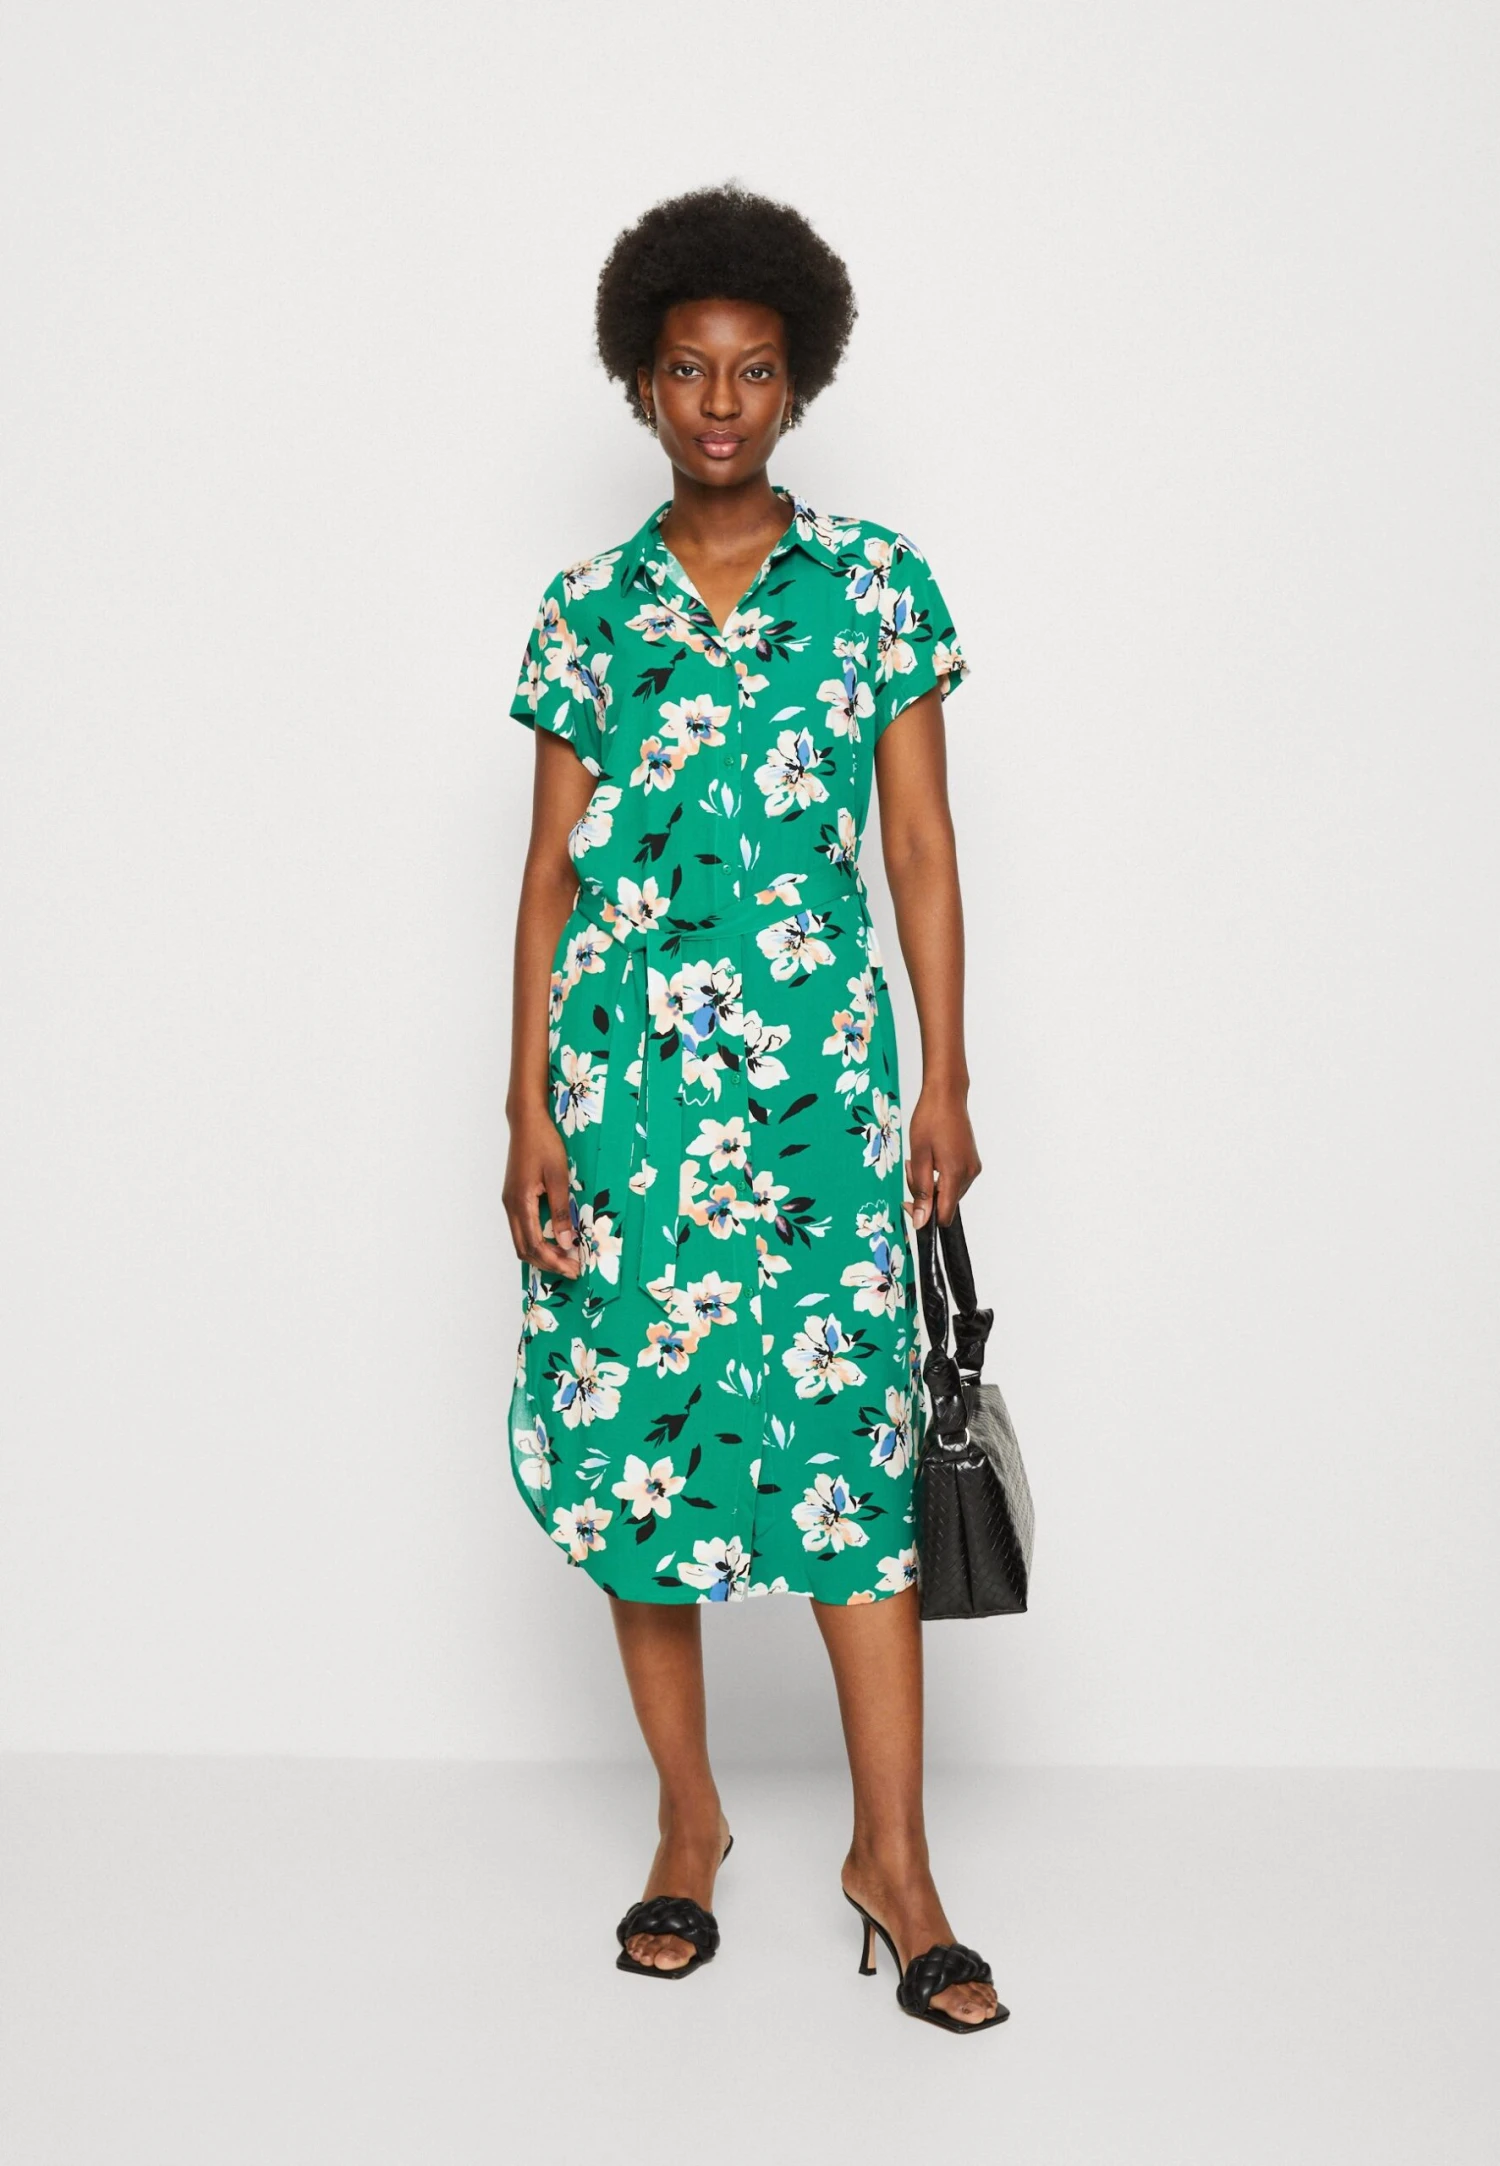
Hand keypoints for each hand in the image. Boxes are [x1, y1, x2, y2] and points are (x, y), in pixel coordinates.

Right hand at [503, 1107, 582, 1276]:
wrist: (526, 1122)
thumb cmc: (544, 1144)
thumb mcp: (559, 1176)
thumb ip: (562, 1210)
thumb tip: (567, 1242)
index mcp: (521, 1202)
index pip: (535, 1245)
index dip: (554, 1261)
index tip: (574, 1268)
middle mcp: (511, 1206)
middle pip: (524, 1249)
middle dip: (548, 1264)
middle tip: (572, 1269)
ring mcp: (510, 1202)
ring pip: (521, 1241)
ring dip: (542, 1254)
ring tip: (565, 1258)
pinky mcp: (514, 1198)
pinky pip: (522, 1229)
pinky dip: (536, 1241)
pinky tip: (554, 1241)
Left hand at [904, 1088, 980, 1228]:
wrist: (946, 1095)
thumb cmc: (930, 1119)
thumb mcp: (919, 1156)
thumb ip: (921, 1191)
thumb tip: (921, 1221)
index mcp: (956, 1174)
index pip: (945, 1215)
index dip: (925, 1215)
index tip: (909, 1203)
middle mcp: (969, 1174)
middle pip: (945, 1203)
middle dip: (924, 1193)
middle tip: (912, 1168)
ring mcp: (973, 1167)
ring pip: (948, 1192)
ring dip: (931, 1184)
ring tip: (921, 1159)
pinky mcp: (971, 1162)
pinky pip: (954, 1180)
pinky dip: (939, 1176)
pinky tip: (931, 1158)